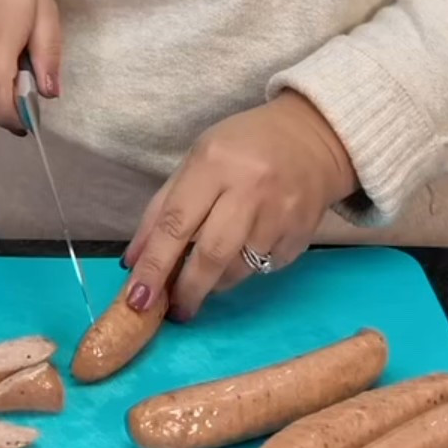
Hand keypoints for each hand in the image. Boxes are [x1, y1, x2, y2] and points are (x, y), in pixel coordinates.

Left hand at [122, 93, 356, 320]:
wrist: (312, 137)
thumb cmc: (243, 146)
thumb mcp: (197, 160)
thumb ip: (163, 208)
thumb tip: (135, 261)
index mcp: (214, 163)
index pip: (176, 223)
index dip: (154, 266)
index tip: (137, 300)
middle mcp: (249, 188)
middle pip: (210, 255)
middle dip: (186, 290)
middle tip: (174, 310)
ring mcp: (280, 213)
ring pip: (238, 269)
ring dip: (214, 283)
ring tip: (204, 279)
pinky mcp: (301, 234)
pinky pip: (265, 268)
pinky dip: (245, 270)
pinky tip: (243, 252)